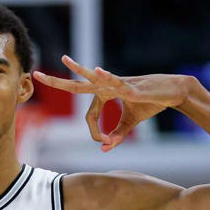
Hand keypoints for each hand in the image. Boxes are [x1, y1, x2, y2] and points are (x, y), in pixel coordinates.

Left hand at [33, 56, 190, 151]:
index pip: (89, 116)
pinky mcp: (131, 86)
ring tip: (65, 60)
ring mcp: (118, 83)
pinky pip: (116, 82)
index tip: (104, 143)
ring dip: (79, 70)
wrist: (172, 92)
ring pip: (93, 79)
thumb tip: (105, 149)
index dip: (95, 133)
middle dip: (57, 82)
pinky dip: (106, 77)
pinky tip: (96, 71)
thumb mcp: (131, 122)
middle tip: (36, 75)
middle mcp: (106, 85)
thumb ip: (118, 134)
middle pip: (77, 85)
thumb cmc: (150, 103)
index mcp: (104, 93)